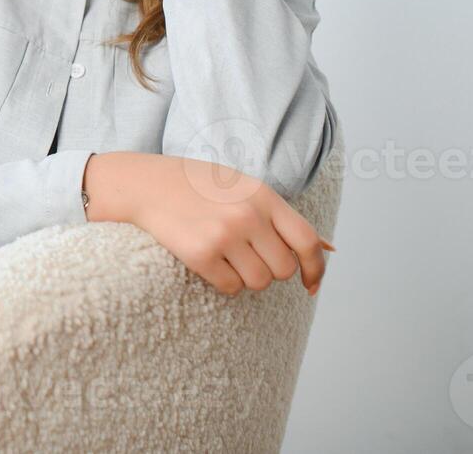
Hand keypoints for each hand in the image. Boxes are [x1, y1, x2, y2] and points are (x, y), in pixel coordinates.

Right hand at [83, 151, 333, 296]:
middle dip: (269, 270)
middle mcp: (248, 215)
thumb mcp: (241, 186)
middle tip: (246, 256)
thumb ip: (279, 214)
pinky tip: (208, 261)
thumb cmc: (194, 185)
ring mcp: (224, 235)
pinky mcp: (200, 254)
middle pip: (283, 269)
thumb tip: (329, 249)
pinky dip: (222, 281)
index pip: (308, 241)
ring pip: (258, 282)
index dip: (316, 269)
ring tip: (225, 256)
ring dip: (245, 277)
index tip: (311, 285)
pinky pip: (230, 287)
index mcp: (263, 196)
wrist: (143, 184)